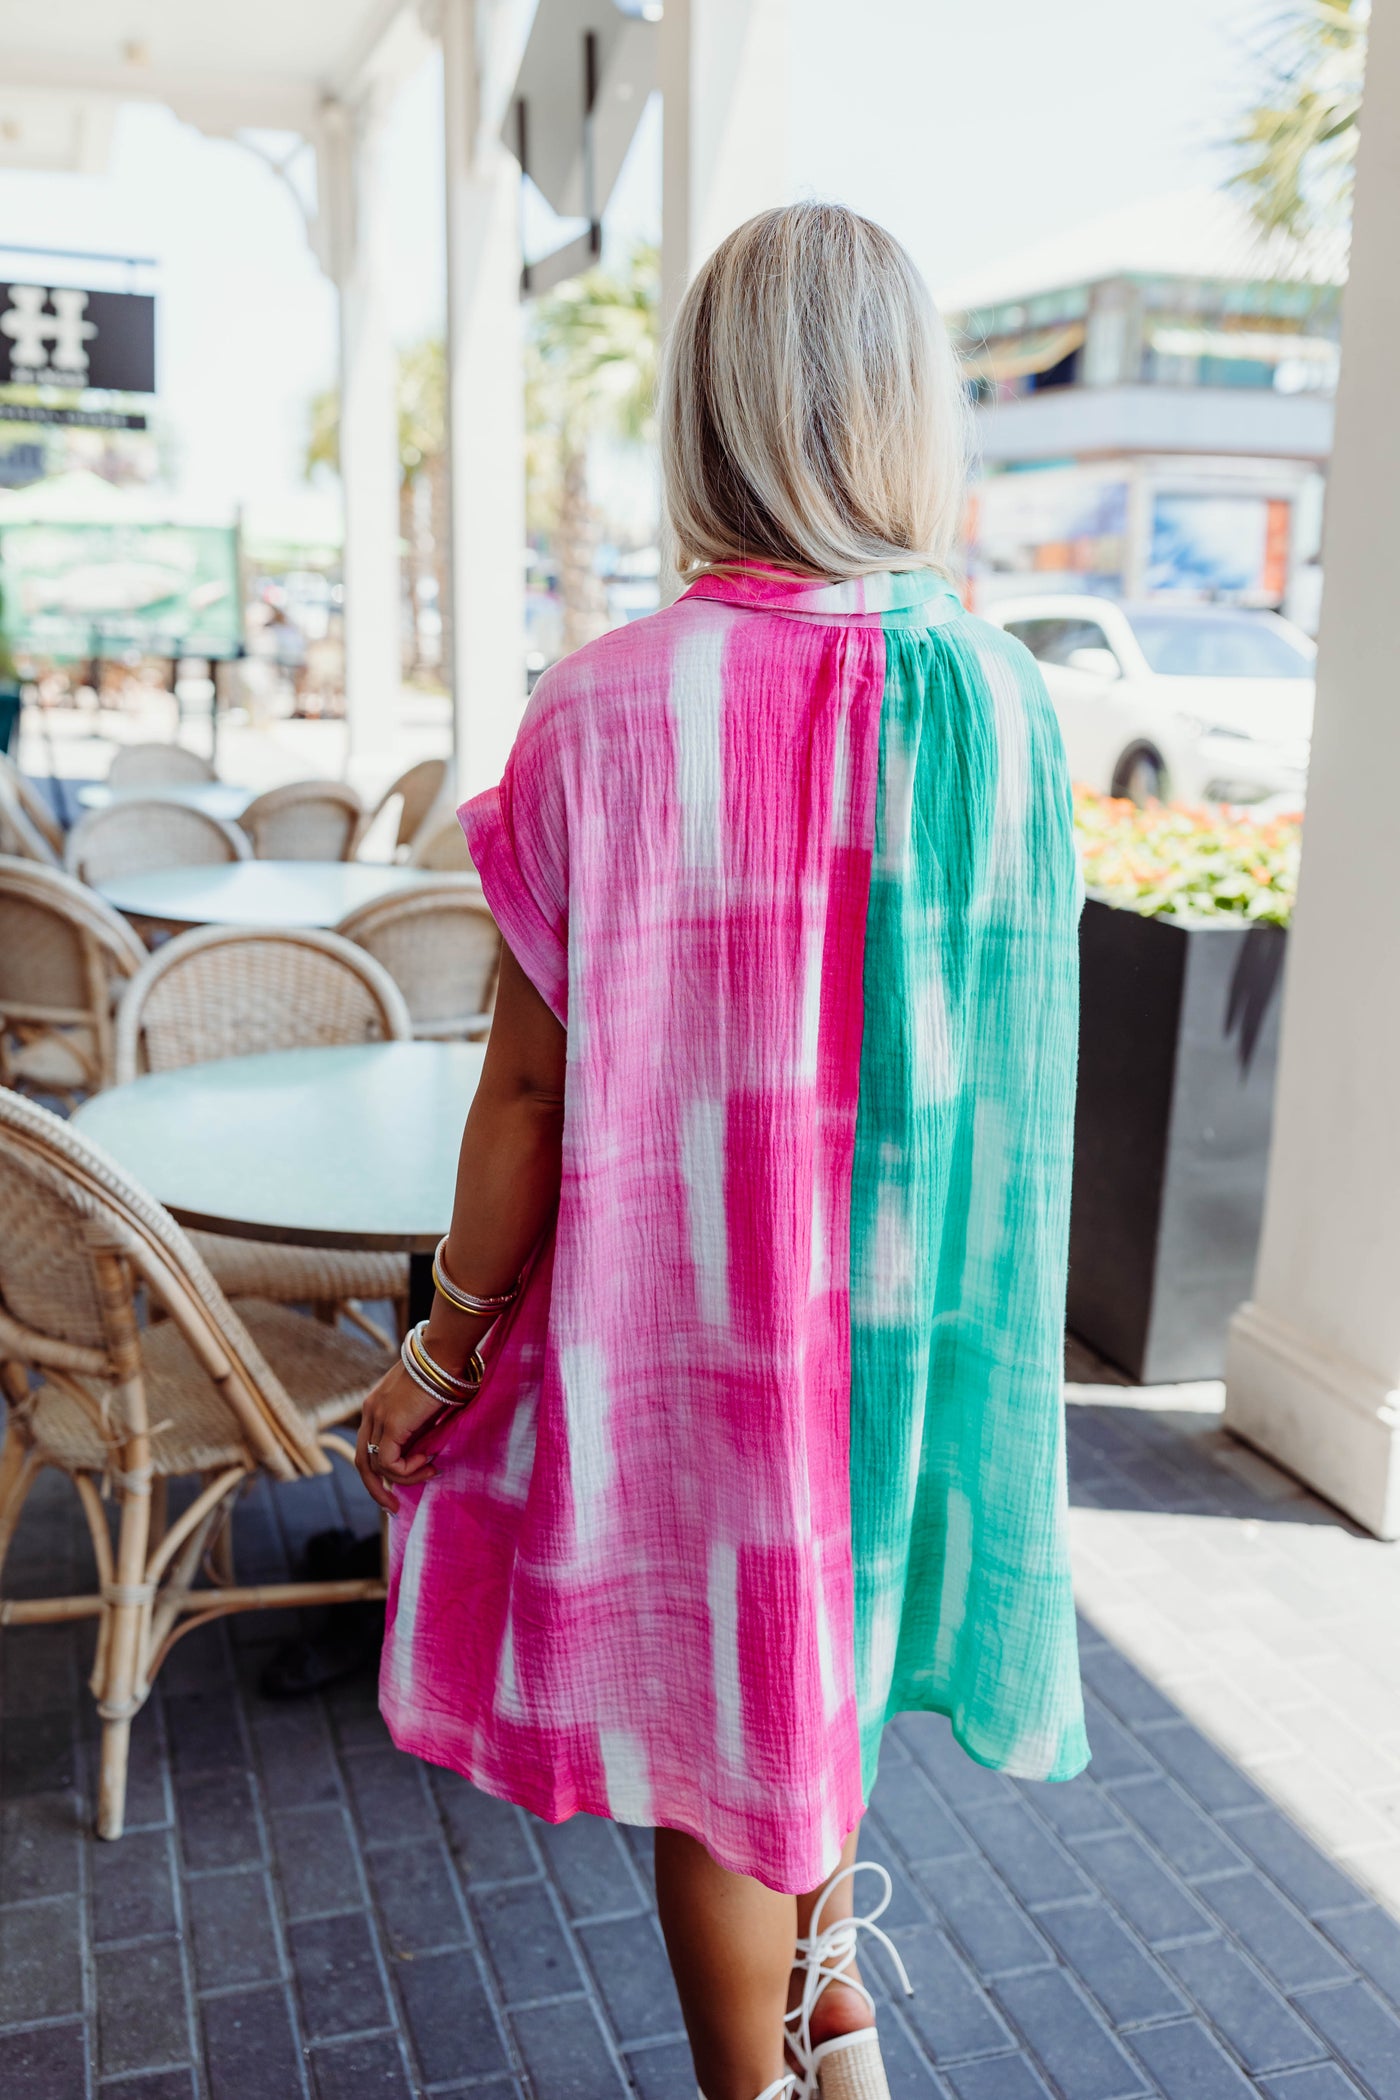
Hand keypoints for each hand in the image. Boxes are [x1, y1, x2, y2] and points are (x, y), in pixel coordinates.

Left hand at [354, 1361, 444, 1514]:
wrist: (445, 1353)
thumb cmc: (445, 1374)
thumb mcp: (427, 1406)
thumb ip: (420, 1427)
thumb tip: (428, 1453)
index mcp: (376, 1405)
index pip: (367, 1445)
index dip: (379, 1470)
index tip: (399, 1483)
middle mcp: (370, 1411)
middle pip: (361, 1461)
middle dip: (376, 1488)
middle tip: (393, 1507)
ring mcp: (377, 1416)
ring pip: (375, 1465)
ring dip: (403, 1478)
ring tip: (429, 1470)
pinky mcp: (391, 1423)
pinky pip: (388, 1462)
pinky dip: (407, 1470)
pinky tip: (427, 1461)